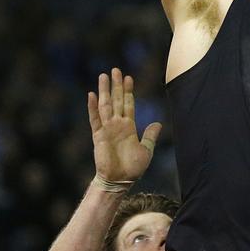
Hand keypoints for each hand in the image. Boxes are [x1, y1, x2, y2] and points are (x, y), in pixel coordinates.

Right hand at [88, 68, 161, 184]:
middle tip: (115, 69)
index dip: (128, 91)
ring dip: (105, 90)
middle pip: (116, 100)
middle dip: (116, 85)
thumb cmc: (132, 168)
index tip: (128, 77)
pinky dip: (93, 107)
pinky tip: (91, 95)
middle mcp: (117, 125)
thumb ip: (150, 136)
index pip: (128, 104)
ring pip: (105, 105)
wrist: (120, 181)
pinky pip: (95, 119)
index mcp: (128, 127)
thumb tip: (158, 123)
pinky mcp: (98, 136)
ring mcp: (107, 129)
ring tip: (103, 76)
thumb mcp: (146, 150)